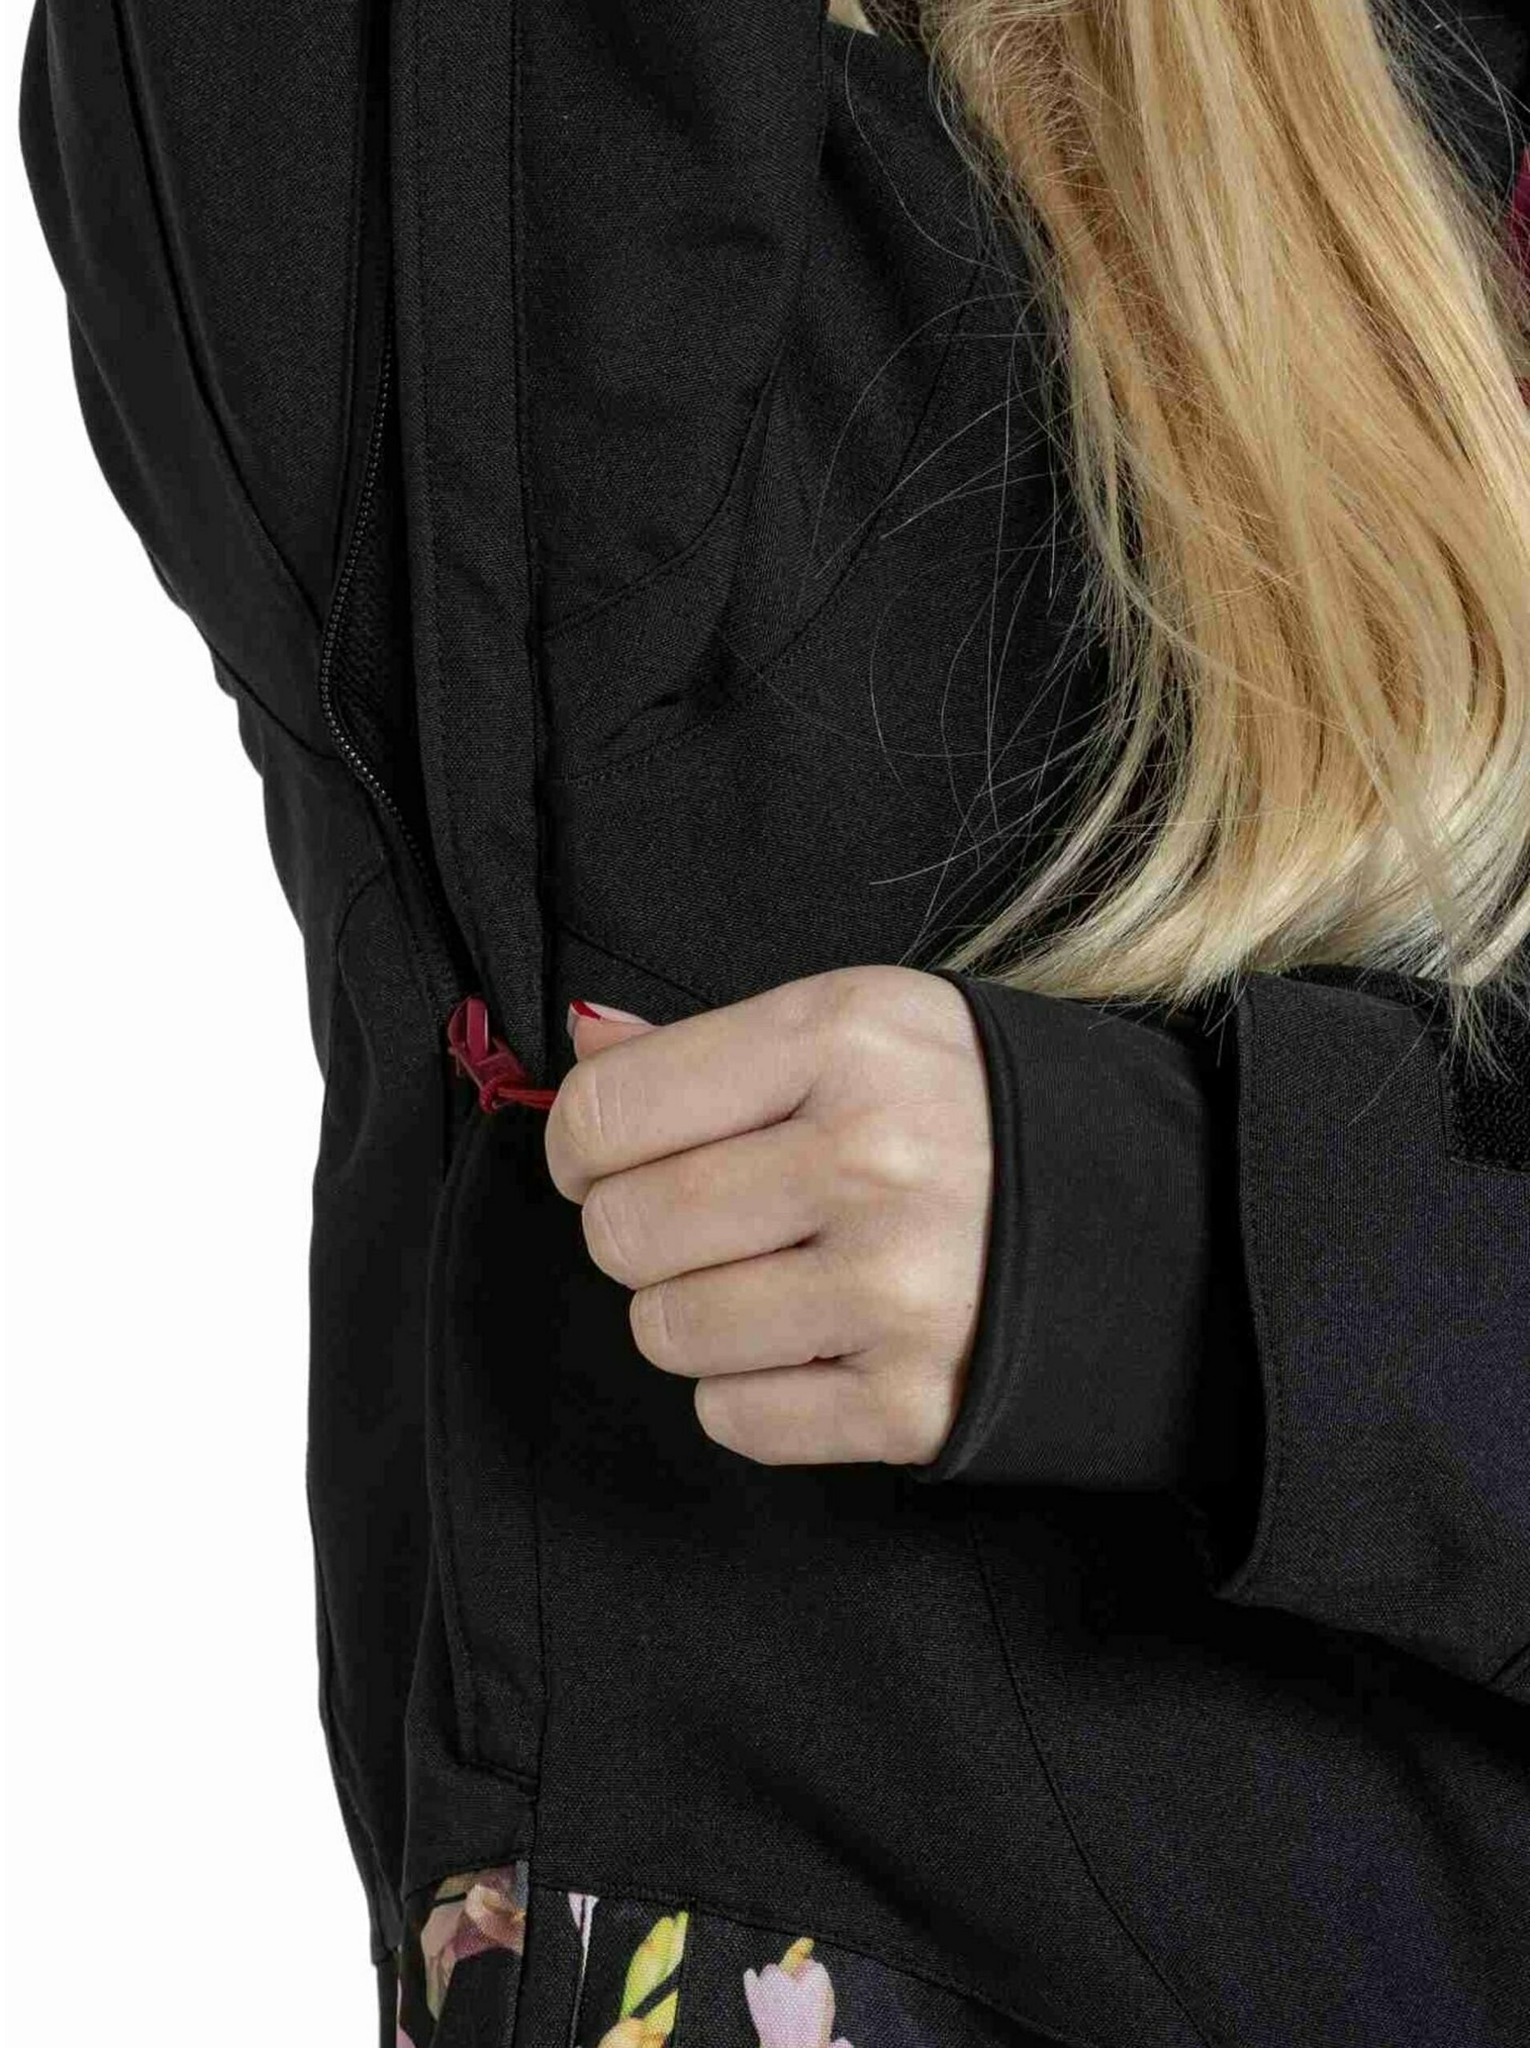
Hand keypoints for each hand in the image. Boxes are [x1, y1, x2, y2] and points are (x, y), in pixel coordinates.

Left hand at [544, 965, 993, 1467]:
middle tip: (704, 1222)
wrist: (1175, 1221)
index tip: (605, 1160)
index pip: (608, 1111)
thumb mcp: (872, 1025)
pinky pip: (734, 1417)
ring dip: (693, 1314)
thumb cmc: (990, 1109)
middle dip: (637, 1233)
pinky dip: (751, 1390)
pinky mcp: (914, 1403)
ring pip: (666, 1329)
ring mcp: (895, 1289)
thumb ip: (715, 1042)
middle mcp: (867, 1158)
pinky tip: (816, 1340)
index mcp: (844, 1037)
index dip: (579, 1146)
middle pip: (623, 1230)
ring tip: (771, 1278)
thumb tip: (581, 1041)